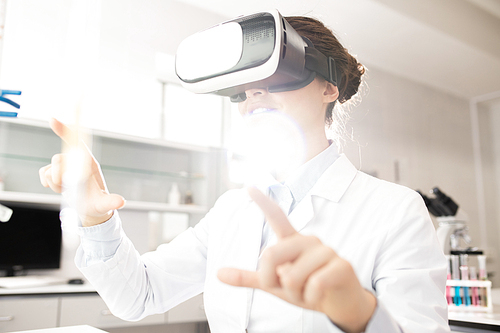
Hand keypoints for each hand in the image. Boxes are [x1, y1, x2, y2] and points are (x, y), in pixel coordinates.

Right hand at [39, 118, 124, 226]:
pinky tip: (58, 189)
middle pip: (59, 158)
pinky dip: (48, 183)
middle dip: (58, 174)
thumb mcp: (105, 204)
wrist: (89, 209)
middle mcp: (76, 162)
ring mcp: (65, 167)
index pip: (77, 142)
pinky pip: (43, 173)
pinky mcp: (55, 172)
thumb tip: (121, 202)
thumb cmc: (98, 204)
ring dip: (55, 183)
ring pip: (50, 168)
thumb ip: (111, 202)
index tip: (52, 119)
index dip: (66, 130)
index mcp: (89, 164)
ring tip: (67, 191)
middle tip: (66, 187)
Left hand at [217, 187, 376, 332]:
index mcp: (292, 241)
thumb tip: (219, 273)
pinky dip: (312, 297)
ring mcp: (326, 251)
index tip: (248, 186)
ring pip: (291, 277)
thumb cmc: (306, 288)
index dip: (263, 202)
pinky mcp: (341, 265)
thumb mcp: (275, 284)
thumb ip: (250, 278)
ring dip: (296, 293)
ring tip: (309, 291)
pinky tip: (322, 294)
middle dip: (271, 280)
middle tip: (289, 288)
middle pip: (270, 255)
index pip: (277, 217)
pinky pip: (314, 285)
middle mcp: (308, 240)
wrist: (339, 303)